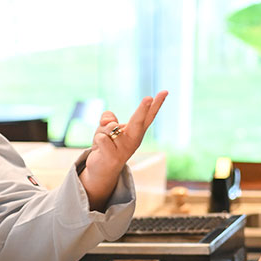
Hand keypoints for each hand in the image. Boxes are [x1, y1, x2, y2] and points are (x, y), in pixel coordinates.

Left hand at [79, 91, 167, 209]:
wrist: (101, 169)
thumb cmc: (107, 143)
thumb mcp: (106, 126)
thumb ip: (108, 118)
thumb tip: (108, 121)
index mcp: (136, 131)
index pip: (149, 115)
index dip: (157, 104)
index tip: (164, 92)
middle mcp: (134, 139)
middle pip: (138, 121)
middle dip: (143, 109)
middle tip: (148, 97)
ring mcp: (125, 149)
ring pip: (109, 126)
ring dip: (101, 131)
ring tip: (104, 142)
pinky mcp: (114, 156)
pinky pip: (101, 137)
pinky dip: (96, 141)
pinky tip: (100, 150)